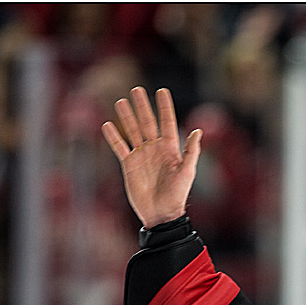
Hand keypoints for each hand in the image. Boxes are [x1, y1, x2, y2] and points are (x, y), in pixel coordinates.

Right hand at [101, 87, 201, 227]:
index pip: (167, 122)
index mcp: (171, 149)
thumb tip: (198, 130)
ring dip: (127, 117)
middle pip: (147, 122)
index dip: (165, 107)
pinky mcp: (129, 165)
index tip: (162, 91)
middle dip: (142, 106)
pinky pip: (120, 147)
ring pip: (132, 131)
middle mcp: (155, 149)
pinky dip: (113, 137)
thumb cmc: (177, 195)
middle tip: (136, 90)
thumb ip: (191, 151)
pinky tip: (107, 125)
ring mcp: (141, 156)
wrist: (161, 214)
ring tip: (121, 101)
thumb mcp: (187, 172)